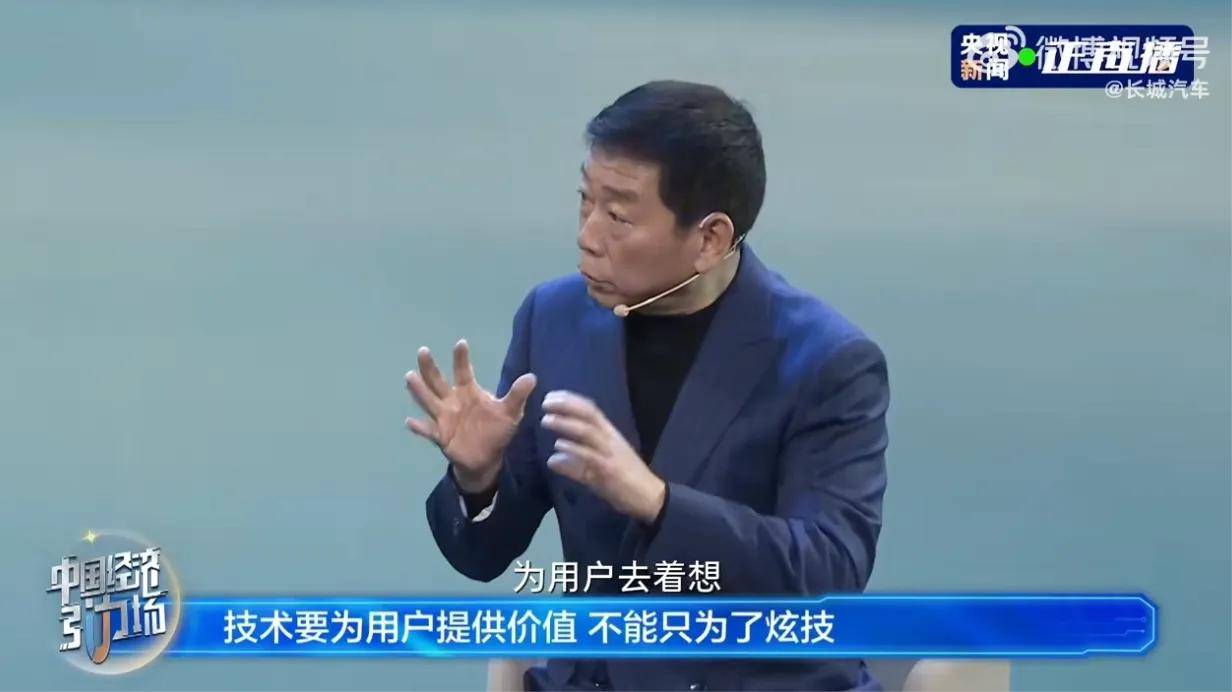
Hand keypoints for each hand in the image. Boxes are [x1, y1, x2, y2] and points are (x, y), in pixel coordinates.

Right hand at [405, 339, 536, 492]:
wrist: (486, 458)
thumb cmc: (496, 430)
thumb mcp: (510, 413)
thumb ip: (517, 395)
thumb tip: (532, 377)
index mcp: (468, 392)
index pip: (463, 371)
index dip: (461, 358)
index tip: (461, 343)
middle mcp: (452, 401)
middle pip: (438, 381)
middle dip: (430, 367)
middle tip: (423, 351)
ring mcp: (444, 417)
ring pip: (429, 401)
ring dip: (419, 390)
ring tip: (410, 377)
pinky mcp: (441, 435)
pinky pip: (428, 430)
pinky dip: (419, 427)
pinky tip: (409, 422)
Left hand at [540, 390, 666, 523]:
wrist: (650, 498)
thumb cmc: (626, 481)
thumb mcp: (598, 469)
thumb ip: (576, 464)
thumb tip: (552, 460)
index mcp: (610, 434)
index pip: (591, 410)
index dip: (571, 400)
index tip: (551, 395)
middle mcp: (610, 439)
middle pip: (588, 415)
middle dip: (566, 406)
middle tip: (545, 402)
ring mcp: (610, 453)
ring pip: (587, 432)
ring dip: (566, 424)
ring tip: (546, 420)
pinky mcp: (609, 470)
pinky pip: (589, 456)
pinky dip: (573, 449)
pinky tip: (558, 446)